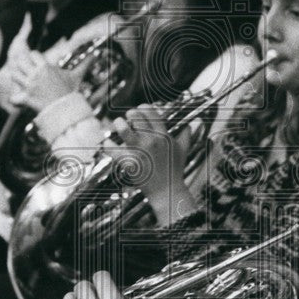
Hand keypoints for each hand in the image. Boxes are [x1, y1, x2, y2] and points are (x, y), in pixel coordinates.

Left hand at [9, 51, 82, 109]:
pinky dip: (14, 99)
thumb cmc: (71, 92)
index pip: (33, 54)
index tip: (37, 64)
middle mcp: (36, 75)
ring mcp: (30, 86)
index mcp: (46, 67)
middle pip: (20, 62)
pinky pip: (13, 97)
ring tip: (22, 83)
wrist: (68, 109)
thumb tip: (95, 55)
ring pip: (14, 75)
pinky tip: (18, 100)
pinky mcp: (27, 98)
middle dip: (22, 66)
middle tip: (27, 72)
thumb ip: (84, 65)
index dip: (34, 58)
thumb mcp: (76, 76)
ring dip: (17, 79)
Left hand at [109, 104, 194, 222]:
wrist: (166, 190)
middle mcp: (151, 141)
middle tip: (127, 119)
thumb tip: (191, 124)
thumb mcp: (183, 150)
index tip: (139, 111)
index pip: (151, 112)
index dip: (143, 108)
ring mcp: (139, 151)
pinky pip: (112, 149)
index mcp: (163, 135)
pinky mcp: (129, 162)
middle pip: (135, 116)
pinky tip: (107, 142)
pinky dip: (107, 144)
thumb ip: (186, 135)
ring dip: (118, 124)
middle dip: (129, 114)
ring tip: (118, 124)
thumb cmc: (174, 170)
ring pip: (123, 129)